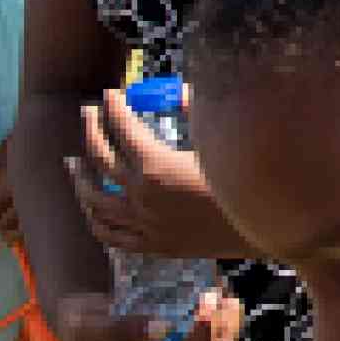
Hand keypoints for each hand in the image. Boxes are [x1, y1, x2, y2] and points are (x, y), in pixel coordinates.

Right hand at [54, 287, 242, 340]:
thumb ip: (118, 330)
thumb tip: (161, 331)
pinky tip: (222, 300)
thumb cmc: (81, 323)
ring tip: (228, 299)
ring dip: (223, 329)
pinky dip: (218, 324)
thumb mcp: (88, 326)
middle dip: (216, 336)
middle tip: (222, 302)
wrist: (83, 317)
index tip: (204, 317)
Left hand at [70, 91, 242, 259]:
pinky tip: (94, 210)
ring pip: (94, 200)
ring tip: (74, 165)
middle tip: (88, 114)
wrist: (265, 231)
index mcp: (157, 166)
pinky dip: (96, 220)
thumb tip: (180, 95)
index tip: (110, 94)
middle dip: (91, 130)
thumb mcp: (220, 141)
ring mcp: (142, 224)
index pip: (122, 128)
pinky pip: (110, 235)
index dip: (113, 108)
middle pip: (99, 159)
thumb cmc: (246, 182)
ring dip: (81, 178)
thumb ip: (196, 114)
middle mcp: (141, 195)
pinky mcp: (152, 246)